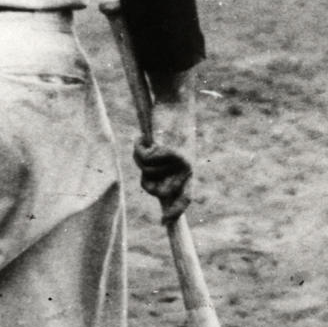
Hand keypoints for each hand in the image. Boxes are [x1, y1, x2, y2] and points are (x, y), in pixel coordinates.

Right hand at [133, 76, 197, 222]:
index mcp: (189, 170)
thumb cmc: (170, 127)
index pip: (185, 198)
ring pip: (147, 174)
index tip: (164, 223)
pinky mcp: (168, 151)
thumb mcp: (171, 151)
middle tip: (145, 162)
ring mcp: (179, 161)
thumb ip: (166, 171)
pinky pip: (143, 159)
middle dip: (146, 182)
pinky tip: (142, 136)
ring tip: (147, 142)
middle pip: (158, 192)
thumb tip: (157, 192)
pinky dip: (137, 147)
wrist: (176, 103)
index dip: (175, 213)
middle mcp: (187, 168)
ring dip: (140, 159)